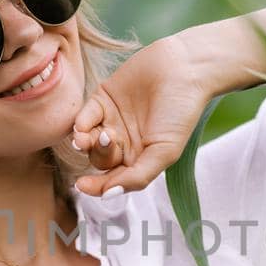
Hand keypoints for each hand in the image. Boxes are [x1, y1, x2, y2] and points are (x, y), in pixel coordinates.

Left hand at [69, 33, 217, 195]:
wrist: (184, 69)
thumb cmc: (180, 112)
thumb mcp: (165, 151)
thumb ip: (138, 176)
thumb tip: (108, 196)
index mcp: (139, 159)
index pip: (112, 179)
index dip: (97, 185)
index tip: (83, 185)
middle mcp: (123, 142)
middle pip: (99, 159)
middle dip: (98, 154)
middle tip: (107, 141)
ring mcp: (112, 121)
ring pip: (89, 139)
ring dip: (84, 142)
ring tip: (84, 138)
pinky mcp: (103, 98)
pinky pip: (85, 116)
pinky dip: (81, 122)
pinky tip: (83, 125)